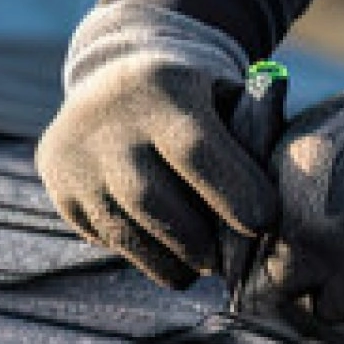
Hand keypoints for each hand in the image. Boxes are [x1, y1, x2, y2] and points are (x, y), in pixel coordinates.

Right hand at [36, 2, 277, 288]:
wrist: (115, 79)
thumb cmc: (197, 102)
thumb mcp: (228, 98)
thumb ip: (256, 138)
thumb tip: (285, 201)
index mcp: (162, 86)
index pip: (196, 149)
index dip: (234, 194)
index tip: (263, 224)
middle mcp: (108, 118)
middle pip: (154, 200)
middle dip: (199, 241)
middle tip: (226, 260)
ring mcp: (75, 153)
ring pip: (125, 229)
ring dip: (170, 259)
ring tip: (197, 263)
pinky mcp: (58, 184)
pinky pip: (103, 236)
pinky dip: (139, 251)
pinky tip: (159, 244)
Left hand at [254, 57, 343, 324]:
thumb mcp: (329, 125)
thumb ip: (287, 166)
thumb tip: (263, 191)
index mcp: (285, 191)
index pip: (243, 231)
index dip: (255, 233)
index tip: (267, 233)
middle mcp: (304, 240)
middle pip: (270, 276)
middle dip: (282, 267)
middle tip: (302, 253)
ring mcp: (342, 277)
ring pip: (312, 301)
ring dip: (322, 286)